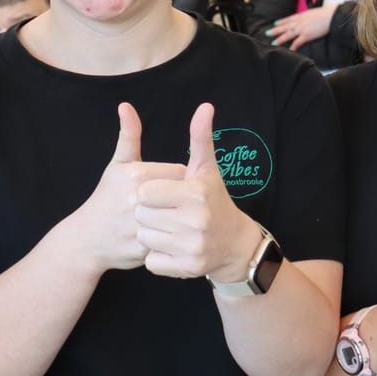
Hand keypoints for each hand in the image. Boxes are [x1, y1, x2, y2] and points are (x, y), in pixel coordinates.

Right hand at [67, 104, 185, 272]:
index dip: (178, 180)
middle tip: (170, 205)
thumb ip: (128, 136)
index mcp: (137, 175)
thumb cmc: (105, 199)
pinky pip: (172, 240)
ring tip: (168, 220)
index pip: (181, 172)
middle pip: (183, 195)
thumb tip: (126, 105)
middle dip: (180, 200)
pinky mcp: (145, 248)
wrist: (86, 239)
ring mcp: (142, 225)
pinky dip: (171, 240)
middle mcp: (139, 199)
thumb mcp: (116, 166)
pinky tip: (163, 236)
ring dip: (178, 221)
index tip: (168, 187)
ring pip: (180, 219)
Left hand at [135, 103, 260, 280]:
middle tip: (167, 214)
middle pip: (142, 215)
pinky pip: (151, 261)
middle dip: (149, 214)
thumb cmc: (214, 200)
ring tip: (170, 230)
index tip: (166, 195)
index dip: (151, 192)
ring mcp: (193, 246)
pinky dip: (157, 257)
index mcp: (196, 192)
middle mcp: (197, 220)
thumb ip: (200, 138)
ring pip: (144, 238)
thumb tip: (204, 107)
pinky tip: (172, 248)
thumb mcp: (206, 169)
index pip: (146, 191)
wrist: (234, 243)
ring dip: (151, 235)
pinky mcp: (188, 268)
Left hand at [268, 4, 335, 50]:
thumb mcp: (315, 12)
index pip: (289, 19)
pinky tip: (288, 51)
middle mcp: (300, 22)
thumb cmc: (326, 13)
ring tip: (273, 43)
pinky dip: (292, 47)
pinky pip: (297, 42)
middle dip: (275, 30)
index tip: (275, 23)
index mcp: (302, 15)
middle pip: (285, 26)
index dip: (281, 22)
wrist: (331, 16)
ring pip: (288, 34)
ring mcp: (302, 29)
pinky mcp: (307, 35)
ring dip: (280, 39)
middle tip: (267, 33)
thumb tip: (310, 18)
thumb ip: (310, 16)